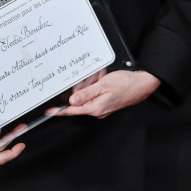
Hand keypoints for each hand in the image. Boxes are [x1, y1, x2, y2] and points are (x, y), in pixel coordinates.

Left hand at [45, 69, 161, 119]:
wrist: (141, 85)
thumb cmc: (125, 84)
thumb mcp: (103, 86)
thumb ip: (86, 94)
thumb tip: (72, 102)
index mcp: (96, 108)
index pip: (73, 111)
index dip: (60, 111)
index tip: (49, 111)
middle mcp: (98, 111)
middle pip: (79, 102)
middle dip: (82, 88)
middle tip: (93, 79)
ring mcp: (102, 108)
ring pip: (87, 97)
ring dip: (90, 86)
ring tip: (101, 78)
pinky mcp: (105, 104)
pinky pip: (94, 96)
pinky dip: (95, 87)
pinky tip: (102, 81)